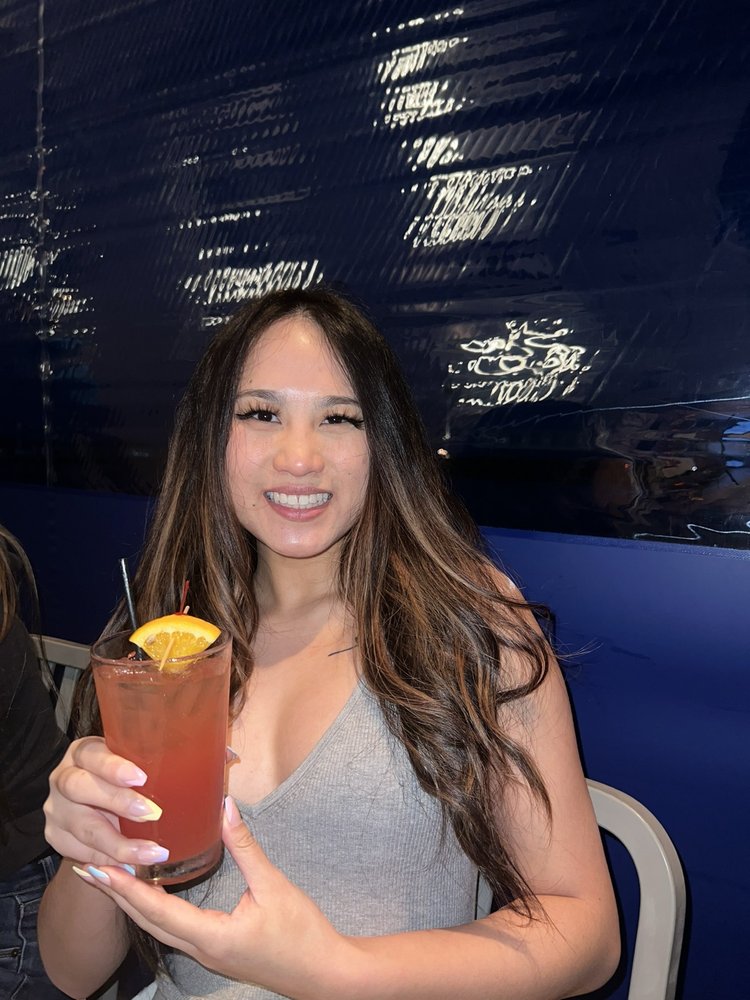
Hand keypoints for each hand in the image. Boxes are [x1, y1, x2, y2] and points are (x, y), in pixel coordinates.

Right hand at [44, 736, 170, 868]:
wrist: (97, 806)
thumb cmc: (128, 778)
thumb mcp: (137, 763)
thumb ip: (164, 762)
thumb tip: (220, 762)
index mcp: (83, 752)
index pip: (92, 755)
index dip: (113, 767)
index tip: (141, 778)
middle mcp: (63, 778)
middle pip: (80, 788)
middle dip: (117, 801)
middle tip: (151, 814)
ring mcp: (56, 809)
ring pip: (83, 827)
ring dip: (118, 843)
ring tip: (150, 854)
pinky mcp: (56, 837)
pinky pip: (82, 853)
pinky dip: (109, 862)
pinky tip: (132, 868)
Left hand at [74, 796, 350, 997]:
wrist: (324, 975)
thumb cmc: (302, 933)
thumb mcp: (274, 886)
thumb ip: (246, 847)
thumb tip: (225, 806)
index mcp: (211, 937)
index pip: (157, 911)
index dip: (127, 888)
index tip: (101, 868)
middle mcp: (201, 950)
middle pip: (148, 922)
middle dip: (117, 895)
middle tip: (89, 868)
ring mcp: (207, 954)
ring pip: (158, 928)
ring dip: (133, 903)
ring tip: (112, 877)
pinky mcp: (216, 951)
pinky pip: (174, 930)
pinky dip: (155, 909)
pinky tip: (153, 892)